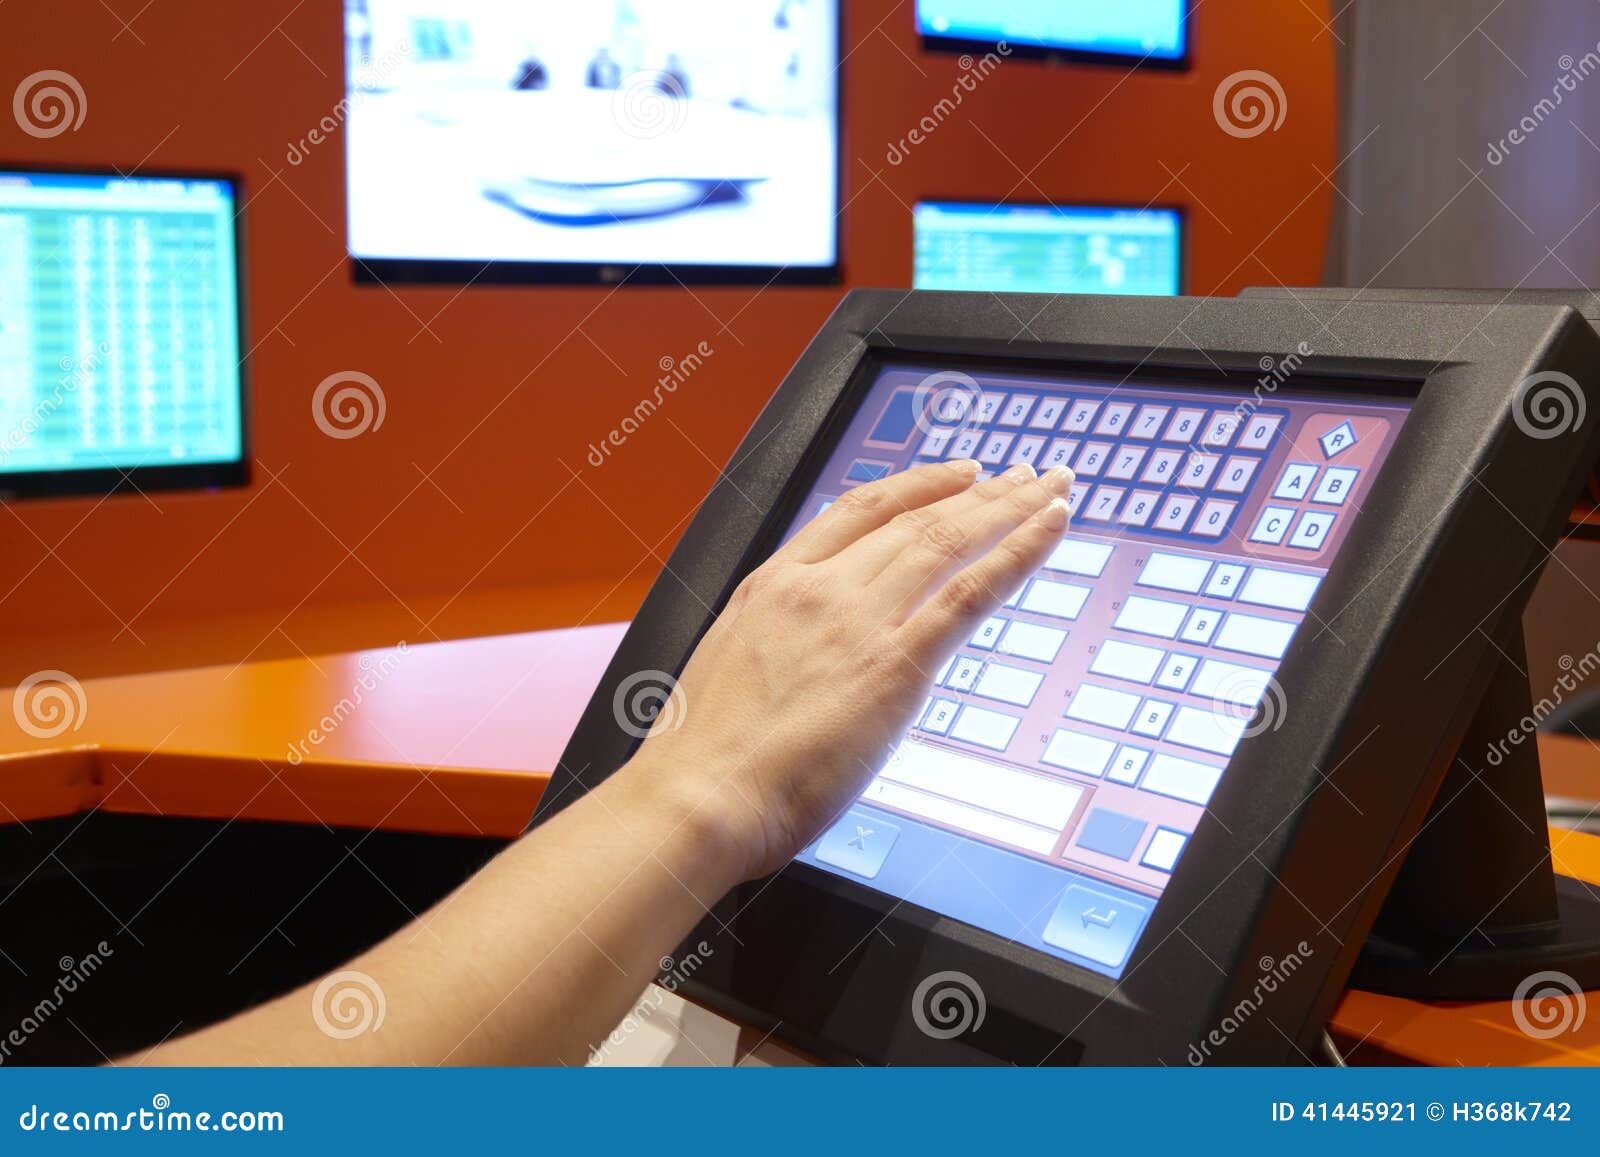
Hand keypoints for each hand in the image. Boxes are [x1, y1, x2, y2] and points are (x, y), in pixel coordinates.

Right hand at [627, 458, 1075, 880]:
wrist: (700, 796)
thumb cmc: (704, 760)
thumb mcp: (728, 670)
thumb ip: (776, 646)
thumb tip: (805, 661)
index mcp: (772, 585)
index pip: (857, 511)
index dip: (916, 485)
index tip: (955, 475)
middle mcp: (820, 588)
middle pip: (916, 519)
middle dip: (978, 492)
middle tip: (1023, 477)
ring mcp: (859, 621)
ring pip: (950, 540)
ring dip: (1010, 508)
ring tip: (1051, 490)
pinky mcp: (896, 664)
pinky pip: (971, 591)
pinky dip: (1019, 551)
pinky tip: (1050, 528)